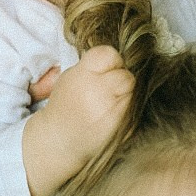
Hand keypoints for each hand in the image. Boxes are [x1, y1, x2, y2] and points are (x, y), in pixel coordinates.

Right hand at [22, 45, 132, 195]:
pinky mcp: (124, 127)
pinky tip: (111, 114)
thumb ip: (92, 66)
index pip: (110, 54)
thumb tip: (115, 59)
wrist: (61, 140)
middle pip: (126, 75)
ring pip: (133, 92)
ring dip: (125, 94)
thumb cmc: (66, 105)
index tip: (105, 69)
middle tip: (108, 88)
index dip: (110, 61)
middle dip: (119, 78)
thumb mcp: (71, 77)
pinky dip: (126, 109)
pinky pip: (134, 109)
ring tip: (108, 102)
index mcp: (83, 76)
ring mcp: (113, 111)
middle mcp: (100, 92)